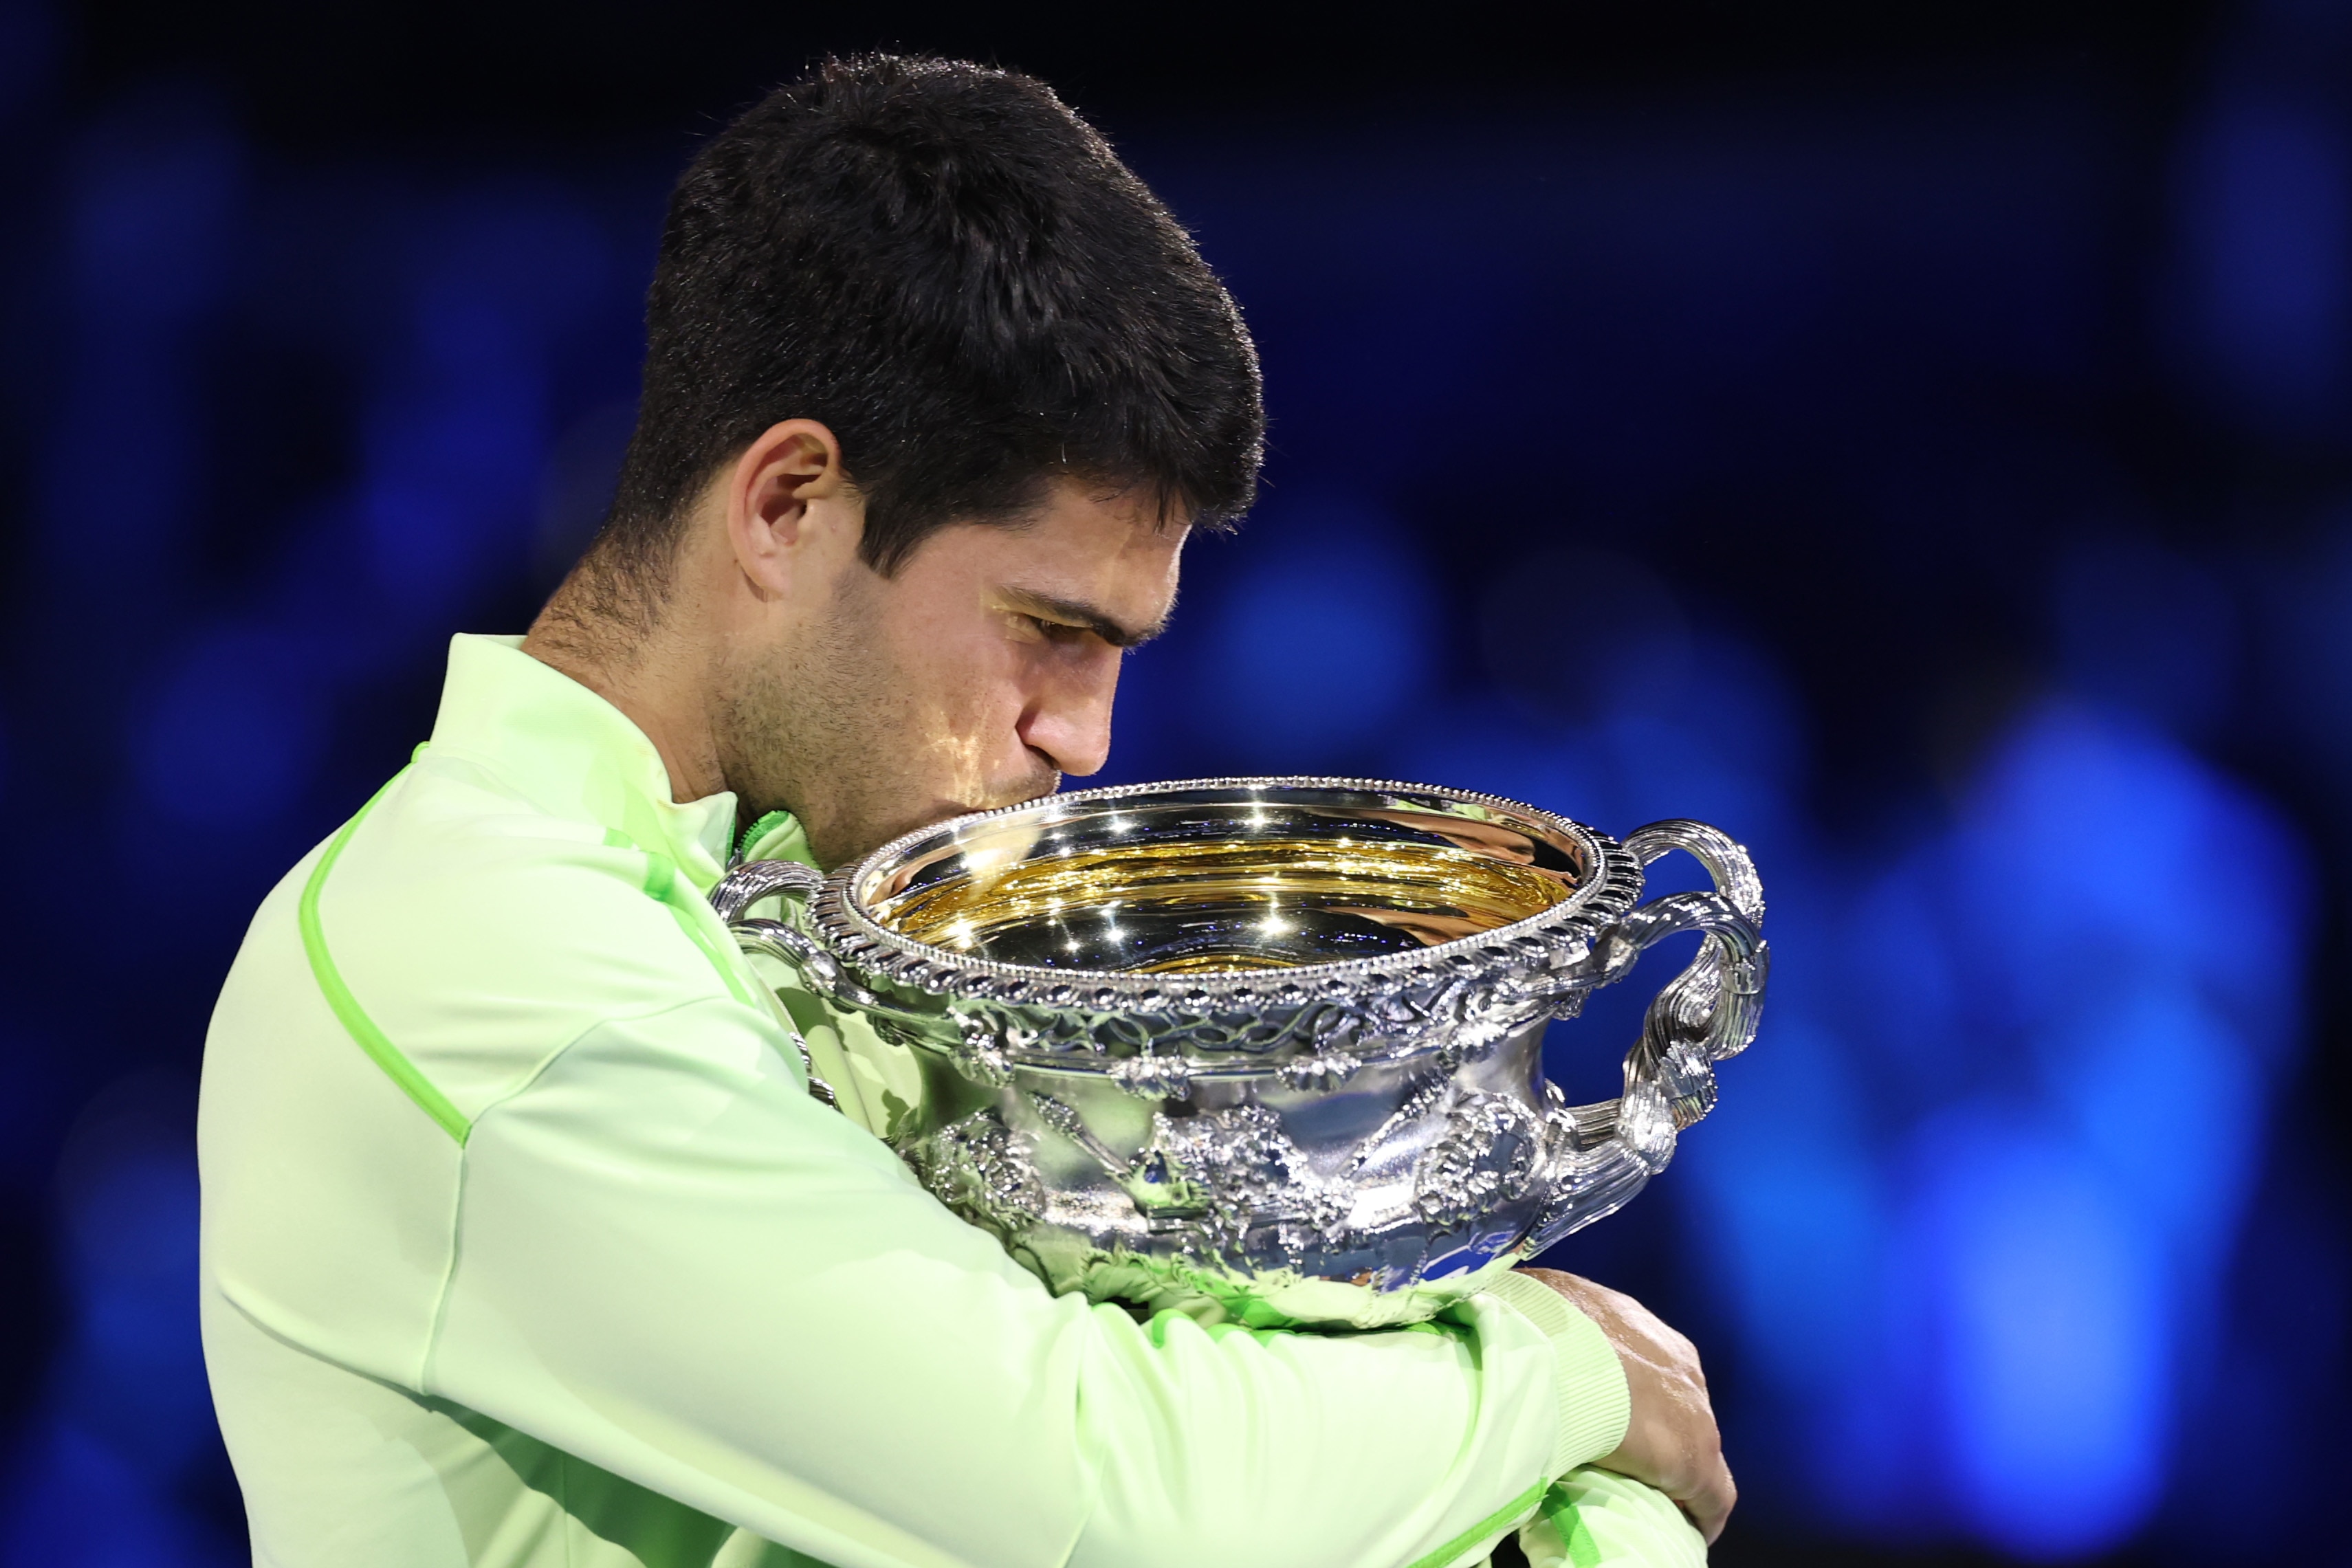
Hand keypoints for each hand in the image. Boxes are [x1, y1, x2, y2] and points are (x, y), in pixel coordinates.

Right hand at [1517, 1267, 1735, 1543]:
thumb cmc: (1537, 1329)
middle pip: (1675, 1406)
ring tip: (1641, 1491)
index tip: (1611, 1422)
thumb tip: (1524, 1356)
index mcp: (1640, 1328)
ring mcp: (1694, 1408)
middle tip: (1622, 1457)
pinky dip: (1699, 1513)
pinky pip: (1712, 1494)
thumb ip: (1547, 1336)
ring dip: (1668, 1466)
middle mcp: (1676, 1363)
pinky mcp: (1699, 1457)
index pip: (1646, 1371)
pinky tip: (1685, 1528)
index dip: (1632, 1400)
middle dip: (1653, 1430)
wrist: (1556, 1355)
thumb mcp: (1540, 1317)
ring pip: (1693, 1446)